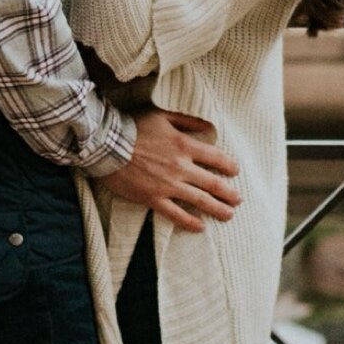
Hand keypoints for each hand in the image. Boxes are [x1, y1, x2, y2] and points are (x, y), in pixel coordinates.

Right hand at [106, 108, 240, 232]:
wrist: (105, 144)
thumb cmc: (132, 127)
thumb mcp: (162, 116)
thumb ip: (188, 121)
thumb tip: (209, 127)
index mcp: (184, 145)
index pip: (216, 158)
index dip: (229, 166)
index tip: (235, 172)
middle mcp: (180, 167)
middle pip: (213, 183)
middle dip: (229, 193)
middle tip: (238, 199)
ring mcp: (167, 185)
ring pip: (200, 201)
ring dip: (217, 209)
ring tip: (228, 216)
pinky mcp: (153, 198)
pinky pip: (176, 214)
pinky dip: (190, 222)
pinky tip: (200, 227)